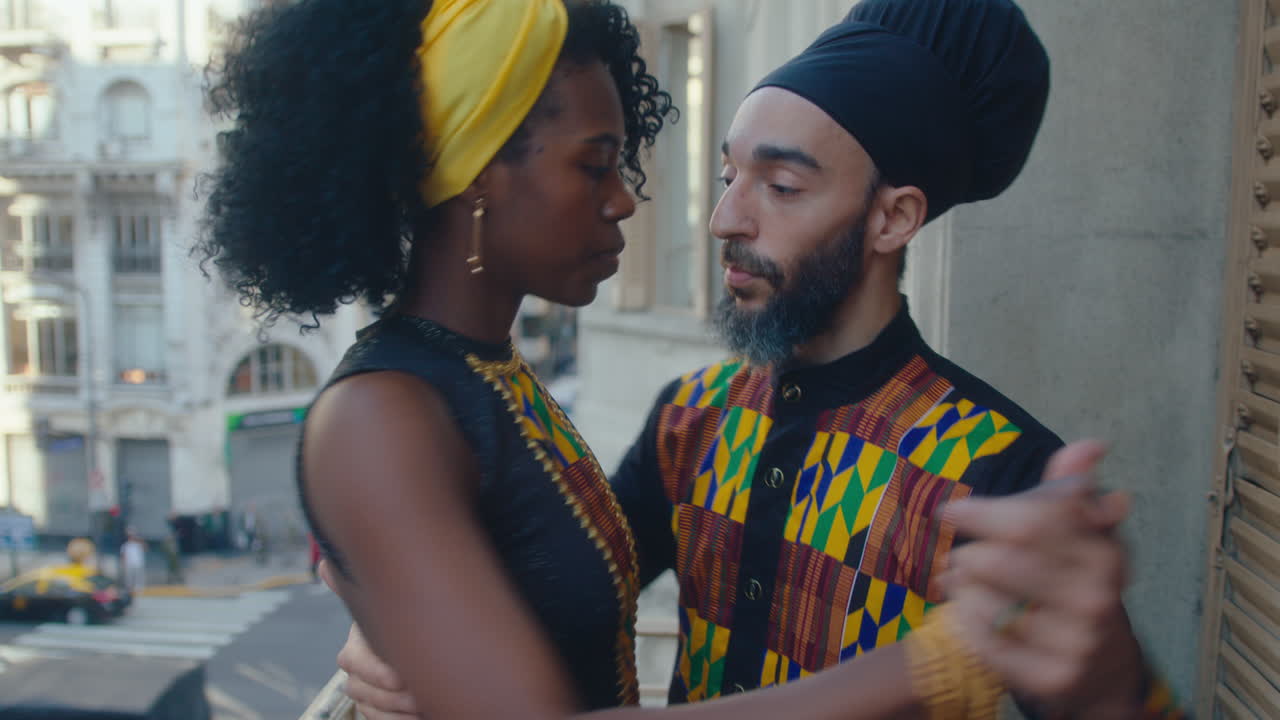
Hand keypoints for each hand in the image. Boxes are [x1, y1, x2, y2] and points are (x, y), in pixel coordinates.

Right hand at [318, 560, 420, 718]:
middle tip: (421, 695)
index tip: (401, 676)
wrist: (430, 649)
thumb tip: (325, 565)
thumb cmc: (412, 623)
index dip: (375, 671)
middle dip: (392, 695)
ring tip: (424, 706)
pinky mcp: (376, 710)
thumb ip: (359, 588)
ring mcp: (364, 691)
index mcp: (359, 641)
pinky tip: (419, 717)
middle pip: (360, 689)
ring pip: (369, 708)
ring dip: (396, 712)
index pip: (352, 660)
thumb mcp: (392, 606)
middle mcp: (356, 668)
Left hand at [941, 441, 1145, 717]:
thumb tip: (1088, 444)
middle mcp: (1097, 599)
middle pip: (998, 561)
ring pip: (984, 601)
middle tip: (962, 559)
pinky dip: (966, 623)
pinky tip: (970, 614)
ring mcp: (1078, 642)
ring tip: (962, 585)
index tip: (951, 511)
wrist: (1103, 668)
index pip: (1033, 520)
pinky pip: (983, 640)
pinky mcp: (1053, 678)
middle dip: (968, 556)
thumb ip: (1072, 492)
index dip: (984, 513)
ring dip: (962, 589)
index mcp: (1104, 555)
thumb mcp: (1082, 536)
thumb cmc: (1076, 584)